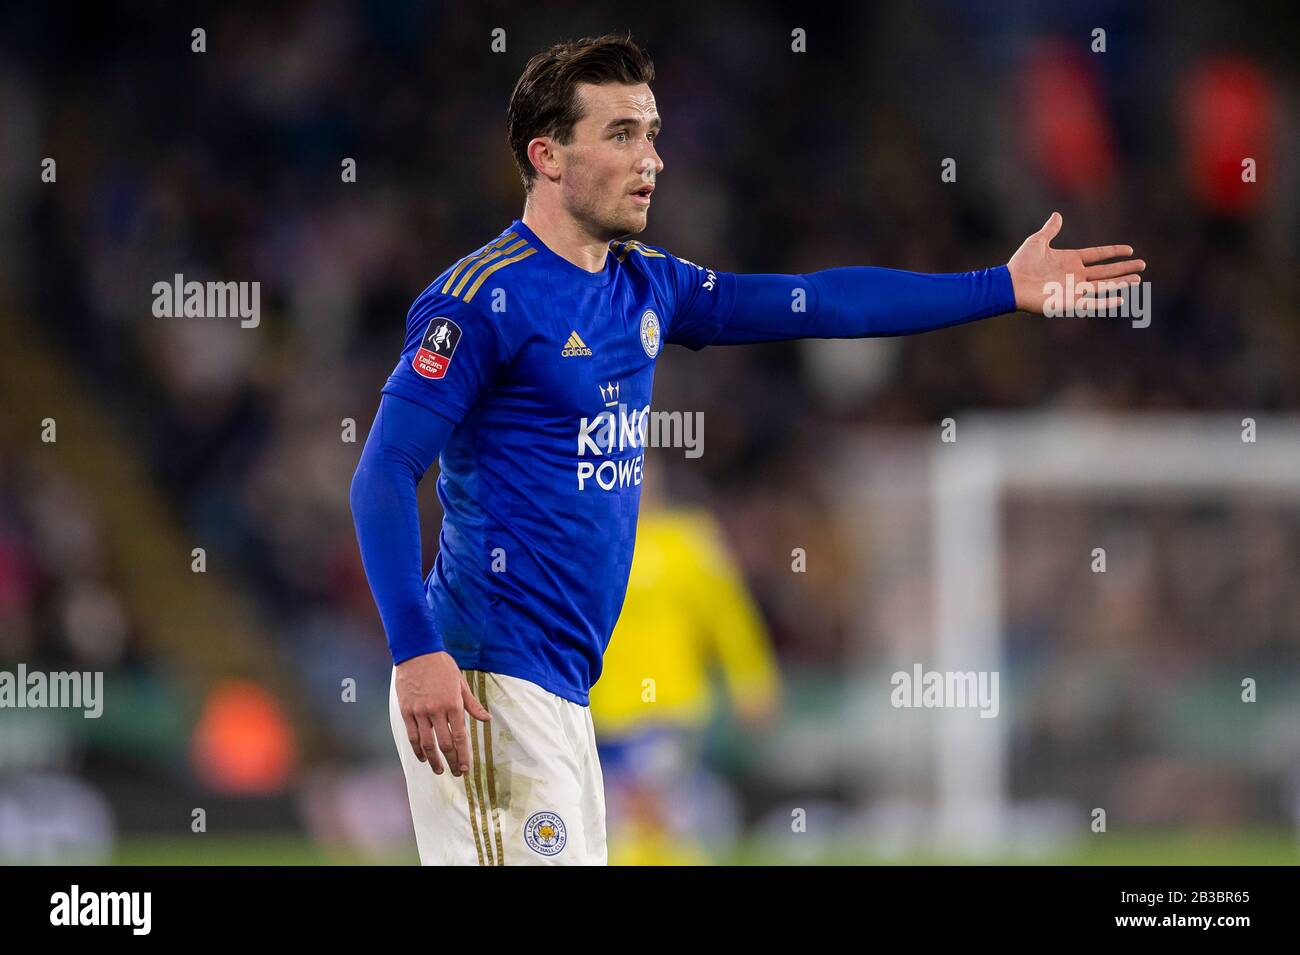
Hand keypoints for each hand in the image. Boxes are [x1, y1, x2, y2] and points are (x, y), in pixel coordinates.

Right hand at [395, 651, 490, 776]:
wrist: (417, 653)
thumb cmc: (442, 666)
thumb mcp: (461, 683)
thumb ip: (472, 704)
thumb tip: (486, 719)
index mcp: (453, 704)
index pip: (460, 737)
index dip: (463, 755)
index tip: (465, 768)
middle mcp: (436, 711)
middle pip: (444, 744)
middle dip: (451, 761)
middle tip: (455, 773)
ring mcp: (420, 712)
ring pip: (427, 743)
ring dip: (434, 760)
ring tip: (439, 770)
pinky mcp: (406, 711)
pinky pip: (412, 735)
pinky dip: (417, 749)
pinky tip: (423, 758)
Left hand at [1007, 212, 1144, 314]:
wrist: (1010, 284)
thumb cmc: (1021, 264)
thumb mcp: (1037, 242)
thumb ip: (1050, 230)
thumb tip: (1057, 215)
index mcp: (1070, 260)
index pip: (1097, 255)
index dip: (1113, 252)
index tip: (1130, 250)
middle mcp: (1075, 275)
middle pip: (1105, 271)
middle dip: (1124, 269)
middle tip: (1142, 265)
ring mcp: (1073, 289)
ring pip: (1103, 286)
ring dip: (1120, 283)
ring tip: (1138, 279)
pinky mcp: (1069, 303)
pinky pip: (1091, 304)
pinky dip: (1106, 303)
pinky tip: (1121, 300)